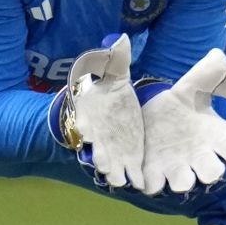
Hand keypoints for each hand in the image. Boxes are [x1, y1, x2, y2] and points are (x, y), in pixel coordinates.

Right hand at [51, 34, 145, 190]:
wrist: (115, 108)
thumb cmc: (109, 91)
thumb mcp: (113, 73)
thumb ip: (116, 60)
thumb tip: (120, 39)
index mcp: (90, 114)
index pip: (84, 122)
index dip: (85, 128)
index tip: (88, 132)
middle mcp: (98, 136)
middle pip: (95, 149)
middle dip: (99, 156)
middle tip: (106, 165)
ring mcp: (113, 151)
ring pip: (109, 165)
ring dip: (113, 172)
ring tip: (120, 179)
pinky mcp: (129, 159)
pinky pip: (130, 171)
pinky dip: (134, 178)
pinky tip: (142, 185)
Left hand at [139, 49, 225, 196]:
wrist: (151, 119)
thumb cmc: (180, 107)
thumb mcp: (191, 87)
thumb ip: (207, 73)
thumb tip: (220, 57)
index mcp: (215, 137)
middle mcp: (200, 156)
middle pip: (213, 173)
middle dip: (209, 169)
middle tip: (199, 153)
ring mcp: (177, 167)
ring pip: (184, 184)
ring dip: (180, 178)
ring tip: (172, 163)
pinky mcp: (154, 172)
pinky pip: (155, 186)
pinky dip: (151, 180)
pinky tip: (147, 166)